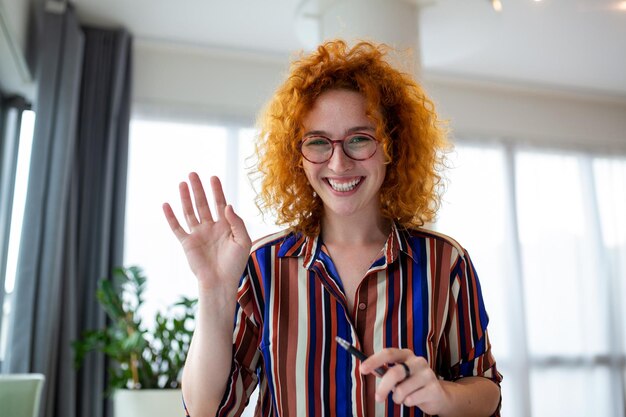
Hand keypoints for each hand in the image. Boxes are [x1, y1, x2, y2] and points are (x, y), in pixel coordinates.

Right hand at [162, 173, 251, 291]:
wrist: (221, 282)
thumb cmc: (235, 264)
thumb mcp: (243, 241)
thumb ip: (237, 222)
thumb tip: (227, 205)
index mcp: (225, 226)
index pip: (220, 204)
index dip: (217, 191)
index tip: (213, 177)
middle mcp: (210, 228)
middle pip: (203, 204)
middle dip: (199, 189)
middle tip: (193, 174)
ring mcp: (198, 234)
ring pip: (190, 212)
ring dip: (186, 198)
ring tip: (182, 183)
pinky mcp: (187, 243)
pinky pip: (177, 227)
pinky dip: (171, 217)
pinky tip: (166, 205)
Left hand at [360, 348, 450, 414]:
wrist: (438, 396)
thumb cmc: (412, 384)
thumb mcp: (398, 375)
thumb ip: (384, 371)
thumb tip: (366, 368)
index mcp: (406, 354)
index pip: (388, 353)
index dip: (374, 361)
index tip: (362, 369)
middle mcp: (418, 361)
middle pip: (395, 372)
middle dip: (383, 387)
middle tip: (377, 398)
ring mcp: (427, 374)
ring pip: (402, 390)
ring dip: (398, 398)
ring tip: (402, 398)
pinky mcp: (433, 388)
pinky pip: (412, 399)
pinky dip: (407, 403)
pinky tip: (413, 400)